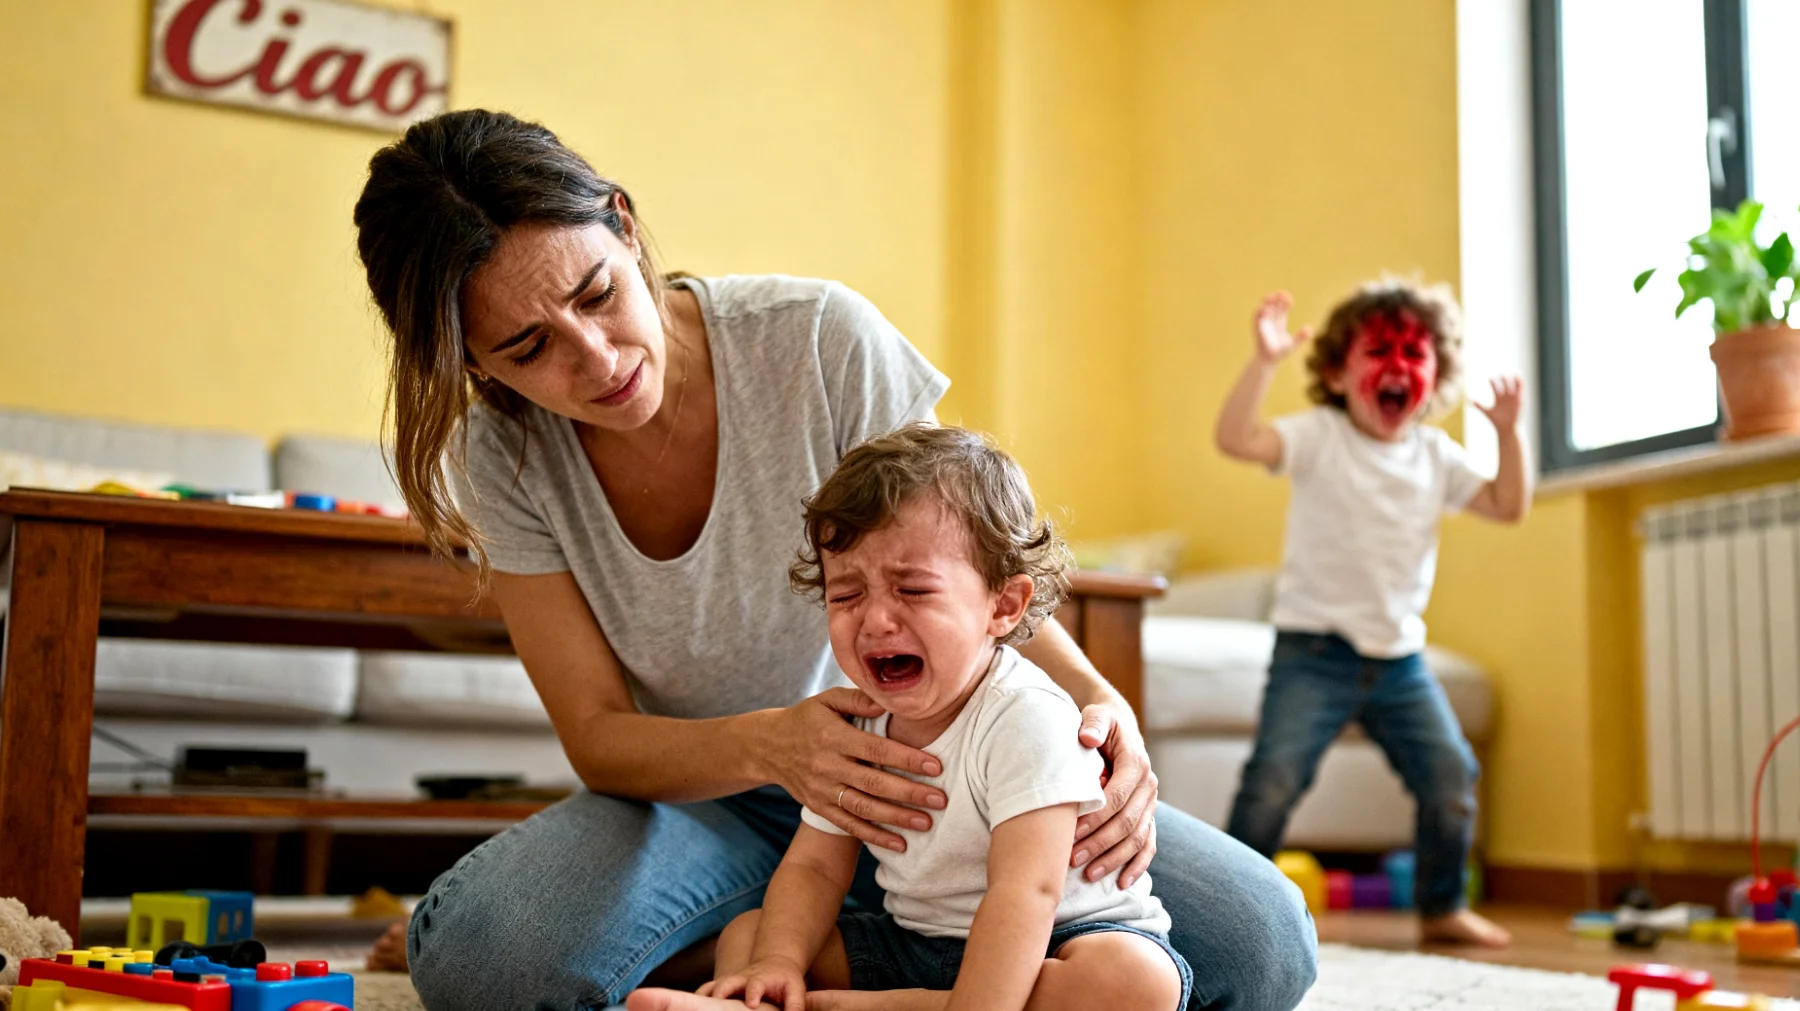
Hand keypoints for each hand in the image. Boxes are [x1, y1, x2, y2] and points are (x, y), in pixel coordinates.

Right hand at [701, 955, 808, 1009]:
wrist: (774, 962)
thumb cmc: (786, 979)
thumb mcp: (796, 989)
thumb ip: (795, 1005)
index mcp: (760, 978)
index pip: (756, 984)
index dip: (753, 993)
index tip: (751, 1004)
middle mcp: (741, 979)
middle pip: (727, 983)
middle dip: (720, 992)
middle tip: (714, 1004)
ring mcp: (728, 983)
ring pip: (710, 987)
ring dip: (702, 996)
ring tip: (693, 1007)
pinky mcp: (720, 989)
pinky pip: (705, 993)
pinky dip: (697, 999)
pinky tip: (689, 1009)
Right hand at [763, 687, 947, 851]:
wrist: (768, 747)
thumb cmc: (807, 718)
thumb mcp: (827, 700)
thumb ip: (859, 699)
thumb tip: (891, 701)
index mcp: (833, 736)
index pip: (875, 749)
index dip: (906, 759)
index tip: (935, 766)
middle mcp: (827, 765)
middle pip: (873, 783)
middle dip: (909, 793)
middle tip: (940, 799)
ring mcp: (822, 790)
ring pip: (863, 808)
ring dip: (896, 818)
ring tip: (926, 823)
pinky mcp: (819, 808)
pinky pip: (848, 825)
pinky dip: (874, 837)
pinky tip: (900, 844)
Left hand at [1071, 703, 1157, 887]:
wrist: (1117, 729)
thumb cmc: (1100, 724)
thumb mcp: (1097, 716)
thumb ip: (1093, 724)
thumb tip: (1087, 738)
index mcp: (1136, 763)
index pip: (1117, 796)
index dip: (1096, 817)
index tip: (1072, 833)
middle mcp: (1148, 786)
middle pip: (1127, 822)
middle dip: (1100, 843)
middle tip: (1073, 859)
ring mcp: (1150, 804)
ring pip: (1137, 838)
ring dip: (1114, 859)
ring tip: (1089, 875)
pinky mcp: (1148, 816)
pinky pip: (1148, 845)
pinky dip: (1137, 865)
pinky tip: (1122, 883)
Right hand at [1253, 291, 1313, 362]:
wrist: (1268, 360)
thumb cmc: (1280, 353)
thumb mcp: (1293, 344)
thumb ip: (1301, 337)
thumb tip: (1310, 330)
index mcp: (1280, 322)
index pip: (1282, 308)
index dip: (1285, 302)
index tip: (1290, 300)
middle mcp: (1271, 320)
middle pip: (1273, 305)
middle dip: (1277, 299)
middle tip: (1282, 294)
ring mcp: (1264, 323)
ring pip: (1264, 308)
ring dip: (1267, 302)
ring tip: (1272, 297)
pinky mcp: (1257, 327)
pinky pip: (1257, 317)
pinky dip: (1260, 311)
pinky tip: (1266, 308)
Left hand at [1475, 374, 1523, 431]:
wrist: (1507, 427)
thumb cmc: (1496, 420)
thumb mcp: (1487, 412)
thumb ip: (1480, 406)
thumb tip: (1471, 401)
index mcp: (1498, 399)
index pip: (1495, 387)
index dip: (1493, 382)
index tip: (1490, 377)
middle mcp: (1505, 397)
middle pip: (1504, 385)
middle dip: (1502, 379)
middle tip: (1500, 373)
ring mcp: (1512, 398)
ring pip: (1512, 386)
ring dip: (1511, 379)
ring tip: (1511, 372)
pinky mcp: (1519, 399)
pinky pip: (1520, 390)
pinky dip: (1520, 382)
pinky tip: (1518, 376)